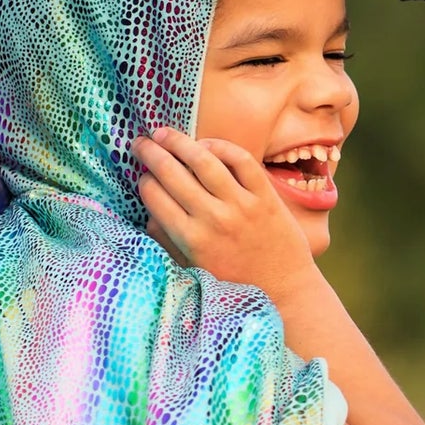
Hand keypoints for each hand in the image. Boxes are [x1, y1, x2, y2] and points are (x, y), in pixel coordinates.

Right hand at [134, 127, 314, 297]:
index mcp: (190, 240)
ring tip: (164, 133)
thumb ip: (169, 242)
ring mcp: (240, 205)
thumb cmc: (236, 283)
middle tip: (140, 142)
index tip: (143, 175)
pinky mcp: (265, 196)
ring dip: (178, 142)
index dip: (144, 180)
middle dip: (149, 152)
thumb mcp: (194, 269)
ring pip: (203, 160)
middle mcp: (213, 219)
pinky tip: (206, 144)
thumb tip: (150, 214)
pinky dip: (221, 146)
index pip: (154, 196)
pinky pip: (240, 160)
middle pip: (171, 173)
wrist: (284, 291)